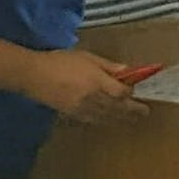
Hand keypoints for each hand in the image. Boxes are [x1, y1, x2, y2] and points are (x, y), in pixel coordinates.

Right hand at [22, 50, 148, 125]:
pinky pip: (93, 120)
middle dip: (132, 111)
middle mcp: (94, 99)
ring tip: (131, 119)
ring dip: (121, 119)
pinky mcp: (73, 114)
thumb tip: (125, 70)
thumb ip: (107, 66)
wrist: (35, 76)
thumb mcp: (87, 57)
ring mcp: (83, 109)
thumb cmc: (61, 61)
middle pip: (118, 108)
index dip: (131, 94)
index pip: (122, 93)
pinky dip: (104, 120)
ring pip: (107, 117)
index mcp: (98, 82)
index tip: (137, 92)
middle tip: (144, 113)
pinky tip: (107, 120)